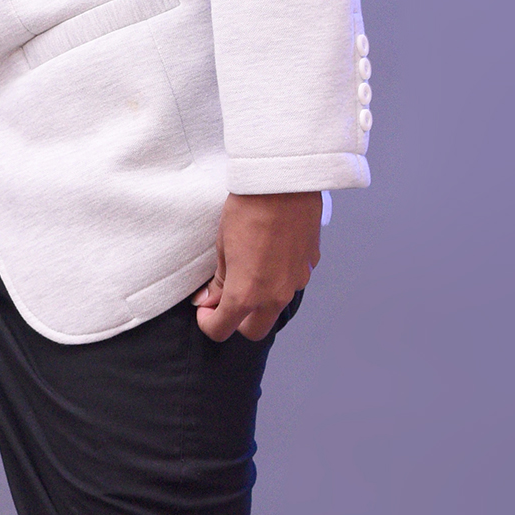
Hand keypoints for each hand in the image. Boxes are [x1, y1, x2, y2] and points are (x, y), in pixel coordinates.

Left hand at [194, 192, 320, 341]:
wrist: (283, 183)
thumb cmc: (248, 209)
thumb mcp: (222, 247)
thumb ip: (218, 281)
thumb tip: (208, 299)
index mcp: (247, 293)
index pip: (223, 330)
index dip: (209, 323)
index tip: (205, 310)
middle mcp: (275, 296)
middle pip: (254, 331)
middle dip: (237, 322)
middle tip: (225, 300)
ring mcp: (296, 282)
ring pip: (275, 309)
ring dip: (260, 302)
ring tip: (249, 272)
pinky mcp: (309, 266)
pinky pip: (291, 284)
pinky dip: (278, 281)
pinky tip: (269, 256)